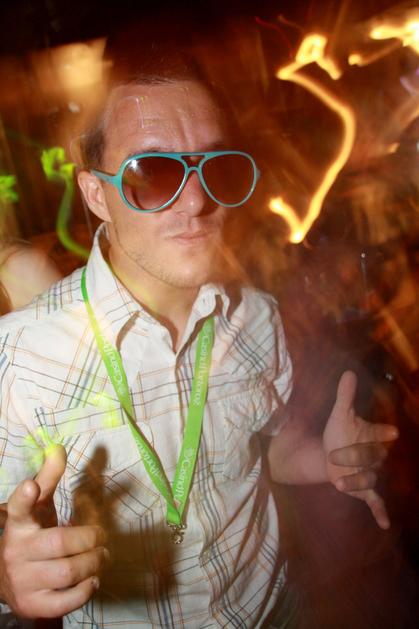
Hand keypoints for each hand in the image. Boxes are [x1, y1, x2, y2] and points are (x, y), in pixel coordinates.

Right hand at [0, 445, 108, 617]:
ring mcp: (23, 580)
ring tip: (103, 556)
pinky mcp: (33, 604)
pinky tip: (93, 579)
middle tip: (103, 537)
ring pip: (67, 571)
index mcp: (19, 524)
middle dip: (89, 538)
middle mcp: (17, 551)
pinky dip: (85, 590)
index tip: (31, 486)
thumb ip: (49, 478)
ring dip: (93, 562)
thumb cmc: (32, 535)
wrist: (7, 580)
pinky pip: (65, 601)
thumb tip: (59, 447)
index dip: (24, 498)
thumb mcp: (38, 506)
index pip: (18, 508)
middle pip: (59, 542)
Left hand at [323, 371, 398, 529]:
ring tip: (339, 482)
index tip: (392, 431)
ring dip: (355, 481)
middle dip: (355, 457)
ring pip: (368, 478)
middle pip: (371, 457)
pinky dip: (380, 511)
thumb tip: (348, 371)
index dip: (384, 432)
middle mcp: (374, 455)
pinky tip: (385, 523)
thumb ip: (345, 395)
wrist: (330, 454)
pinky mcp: (364, 489)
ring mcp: (370, 473)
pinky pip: (376, 500)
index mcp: (371, 435)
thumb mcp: (340, 414)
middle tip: (336, 455)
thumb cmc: (339, 432)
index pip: (381, 433)